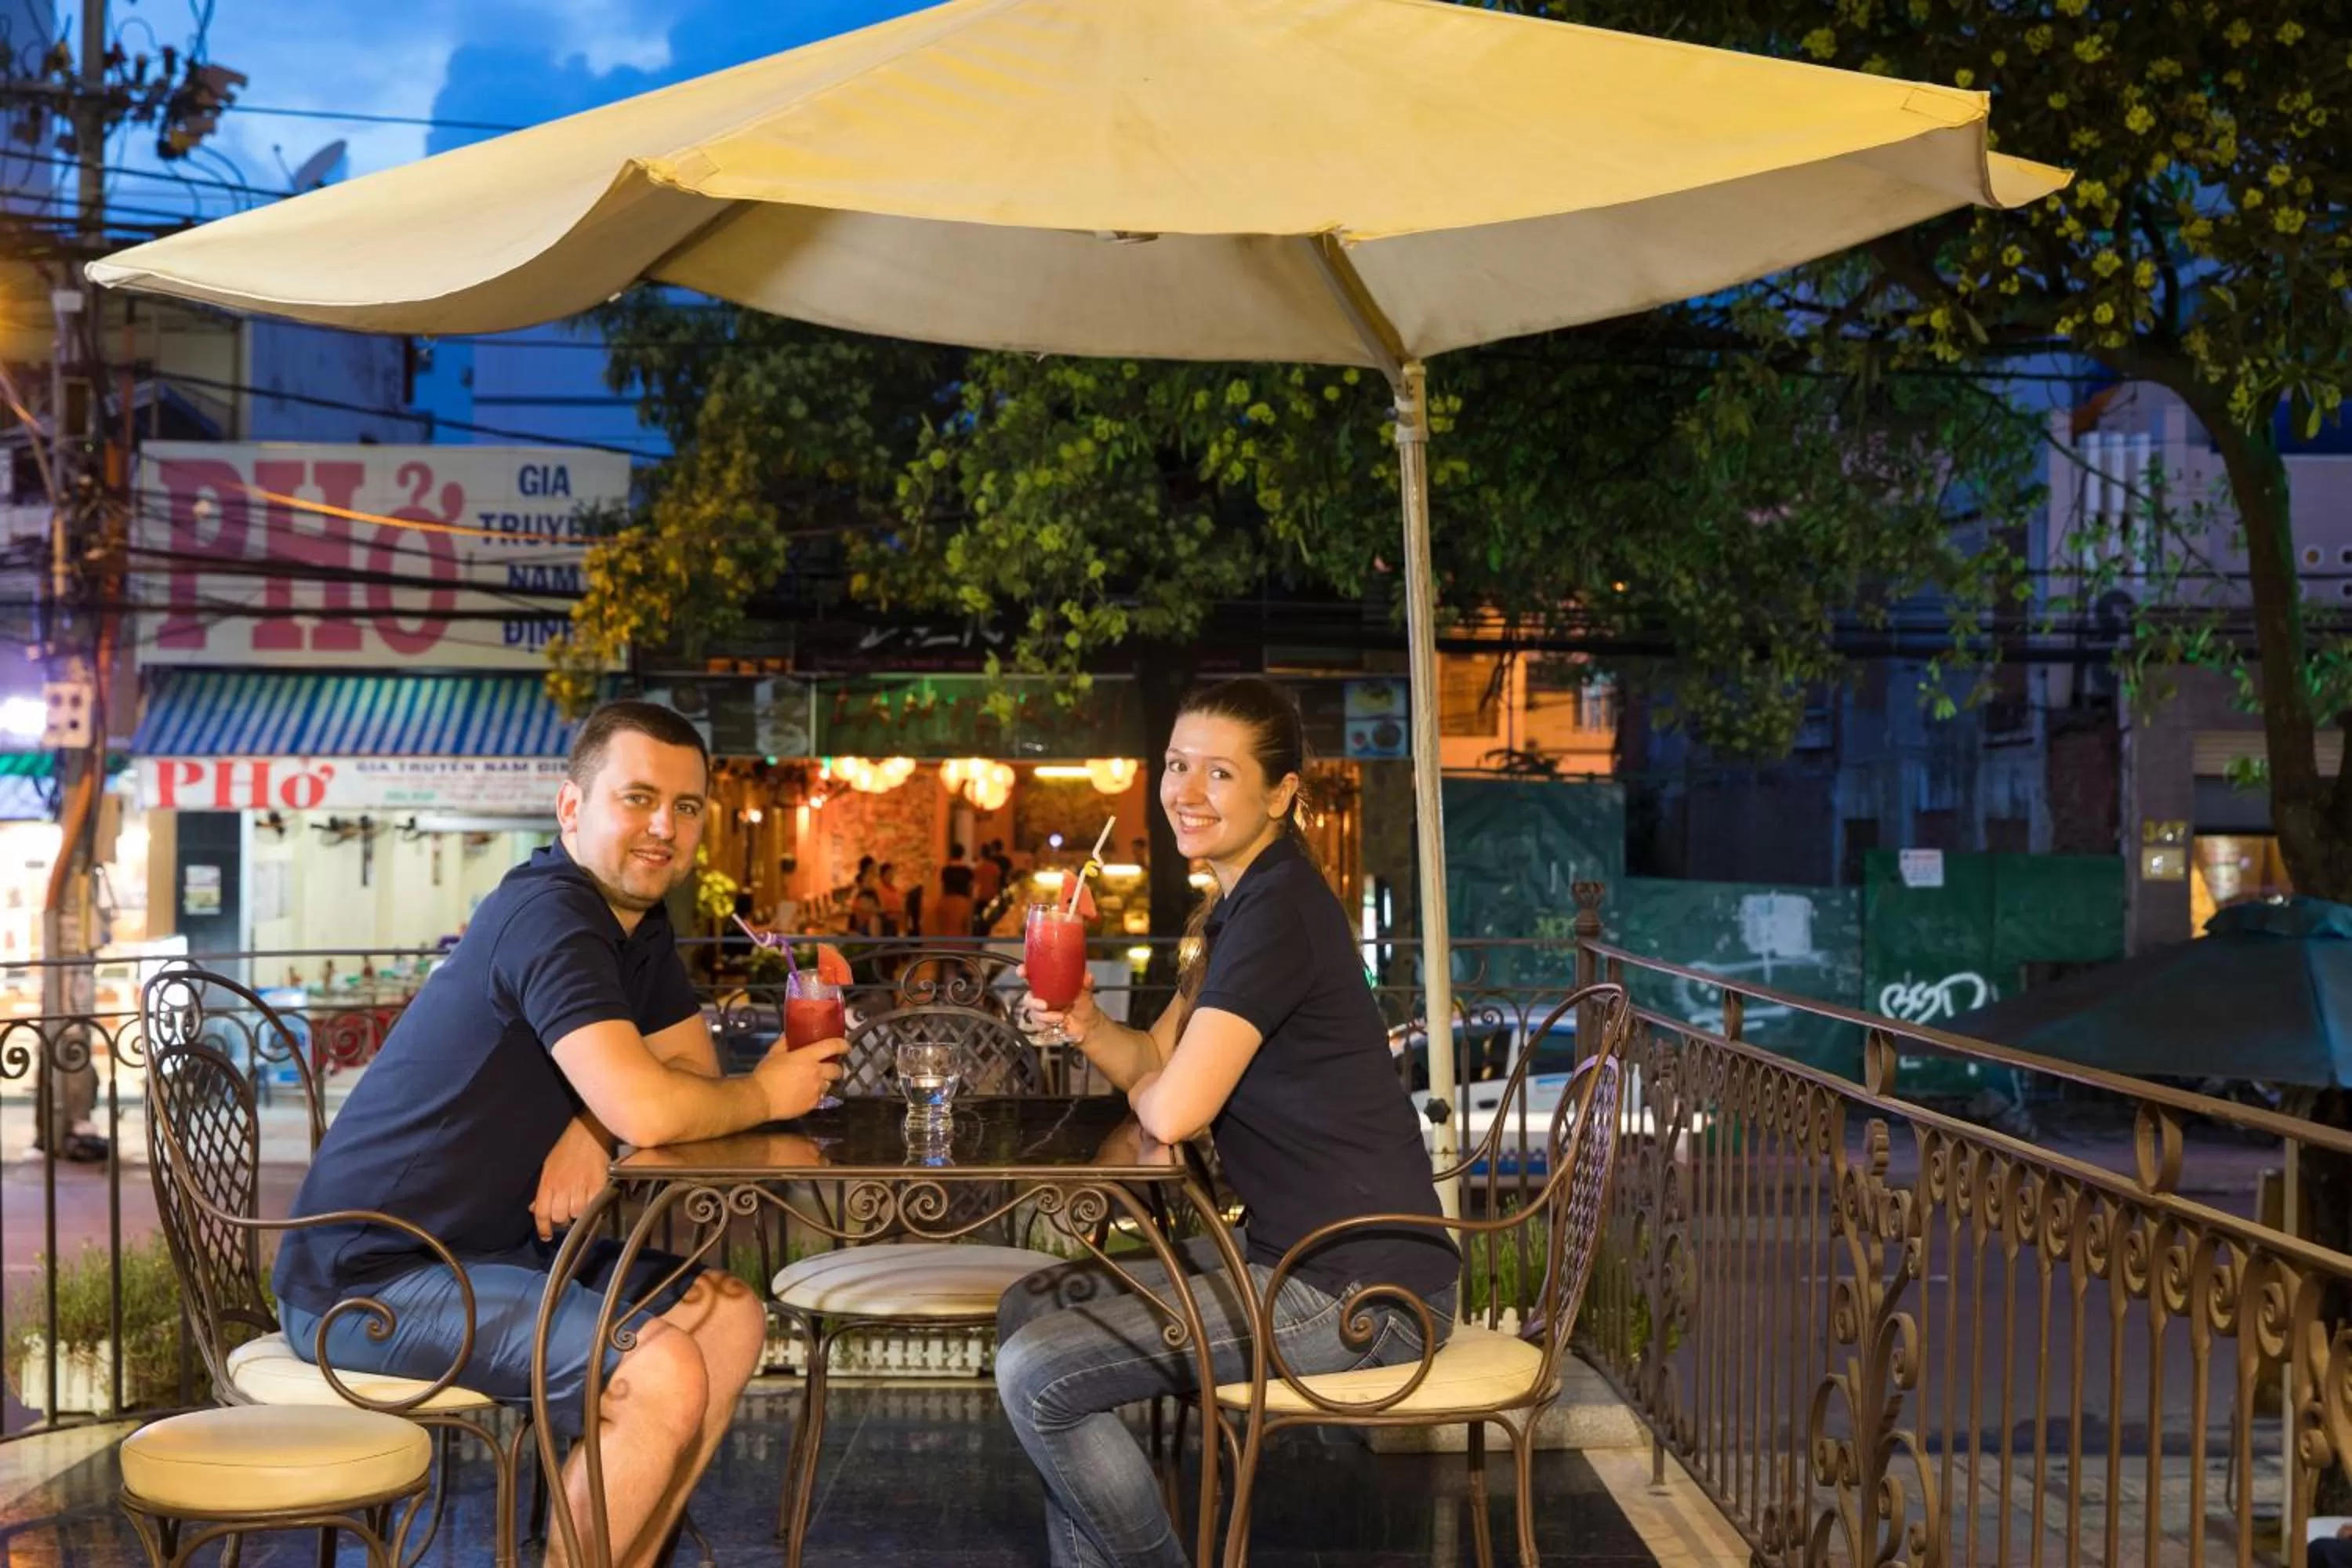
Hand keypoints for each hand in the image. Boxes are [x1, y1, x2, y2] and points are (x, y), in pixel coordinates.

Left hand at [531, 1115, 610, 1240]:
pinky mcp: (598, 1184)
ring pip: (577, 1214)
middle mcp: (563, 1186)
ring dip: (578, 1216)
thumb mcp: (548, 1166)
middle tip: (566, 1218)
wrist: (589, 1130)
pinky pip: (594, 1205)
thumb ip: (542, 1190)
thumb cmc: (568, 1146)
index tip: (546, 1236)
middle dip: (562, 1222)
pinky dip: (593, 1208)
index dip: (543, 1228)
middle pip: (560, 1217)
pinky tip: (593, 1204)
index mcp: (548, 1182)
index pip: (541, 1213)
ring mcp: (581, 1186)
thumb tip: (534, 1208)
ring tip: (581, 1209)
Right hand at [753, 1035, 848, 1119]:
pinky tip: (805, 1094)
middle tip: (829, 1068)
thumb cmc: (766, 1073)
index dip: (843, 1045)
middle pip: (837, 1070)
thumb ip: (785, 1043)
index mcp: (808, 1057)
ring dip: (824, 1082)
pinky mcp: (813, 1104)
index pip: (833, 1046)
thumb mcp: (774, 1053)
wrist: (761, 1098)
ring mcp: (816, 1090)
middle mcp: (817, 1073)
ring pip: (829, 1085)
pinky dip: (816, 1094)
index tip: (846, 1046)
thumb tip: (790, 1035)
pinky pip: (820, 1097)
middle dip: (836, 1068)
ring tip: (814, 1083)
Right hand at [1019, 965, 1101, 1043]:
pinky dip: (1048, 1023)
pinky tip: (1058, 1023)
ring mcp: (1041, 1009)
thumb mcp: (1086, 991)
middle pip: (1028, 996)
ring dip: (1045, 1016)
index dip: (1023, 971)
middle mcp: (1042, 994)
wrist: (1087, 1024)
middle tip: (1044, 1006)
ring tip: (1060, 1017)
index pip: (1031, 974)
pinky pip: (1038, 1023)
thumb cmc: (1084, 1003)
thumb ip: (1086, 983)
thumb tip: (1087, 976)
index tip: (1022, 972)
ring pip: (1033, 1012)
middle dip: (1033, 1002)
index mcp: (1049, 982)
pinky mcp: (1042, 1022)